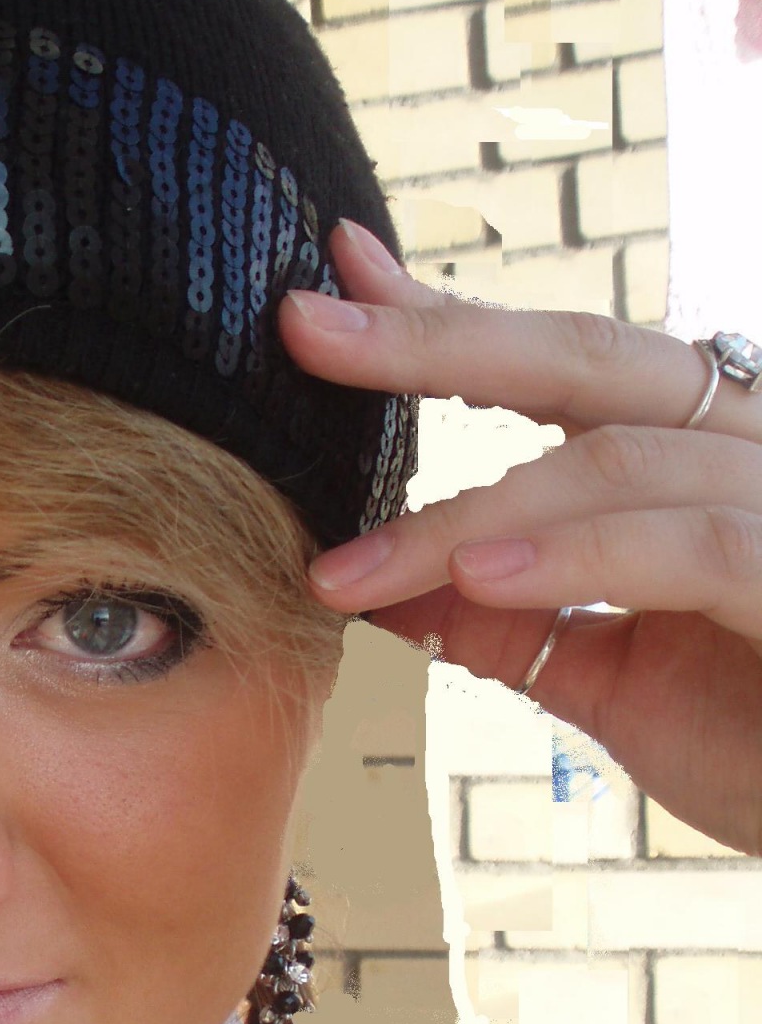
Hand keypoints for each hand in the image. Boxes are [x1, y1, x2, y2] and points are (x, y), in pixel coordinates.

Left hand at [277, 221, 761, 855]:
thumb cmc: (761, 739)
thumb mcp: (606, 676)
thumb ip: (503, 623)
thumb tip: (379, 583)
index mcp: (698, 457)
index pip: (562, 365)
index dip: (448, 320)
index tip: (335, 284)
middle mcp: (752, 448)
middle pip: (587, 357)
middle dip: (440, 340)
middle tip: (307, 329)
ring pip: (617, 461)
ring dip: (468, 513)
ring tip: (356, 564)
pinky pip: (690, 545)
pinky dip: (580, 555)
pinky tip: (482, 573)